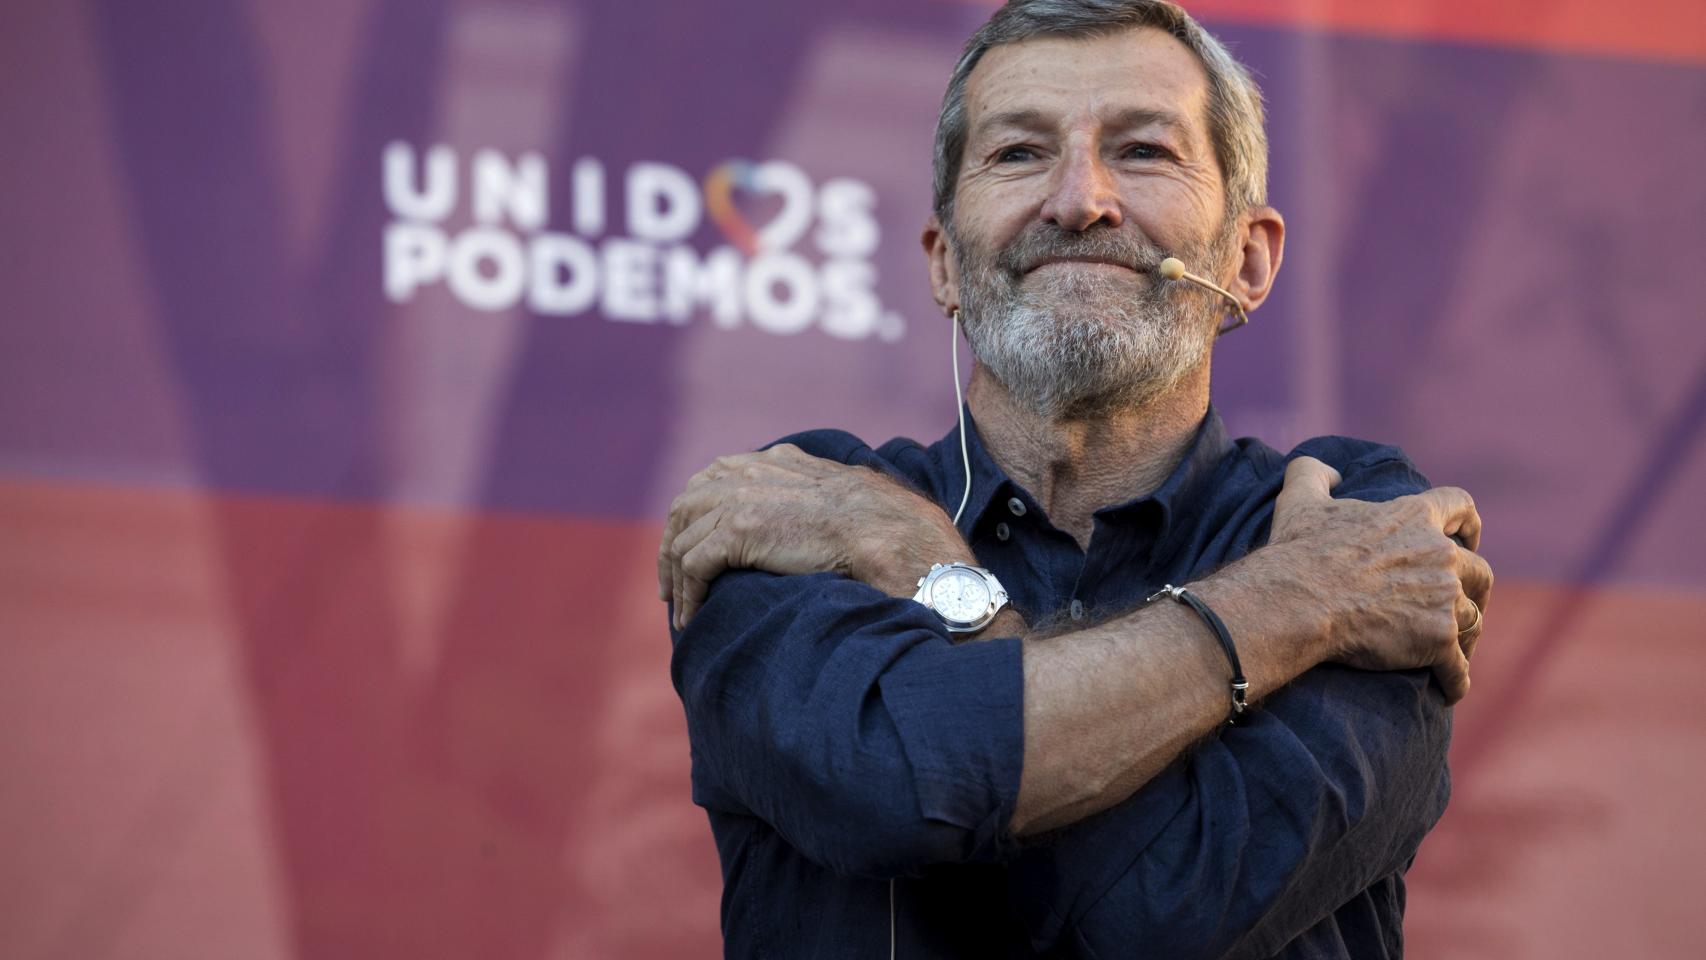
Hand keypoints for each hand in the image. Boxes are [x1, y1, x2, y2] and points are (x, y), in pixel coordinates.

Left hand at [658, 444, 968, 628]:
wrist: (884, 529)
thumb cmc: (873, 520)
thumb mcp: (832, 488)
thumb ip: (804, 491)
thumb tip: (804, 515)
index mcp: (768, 460)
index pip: (709, 480)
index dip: (692, 516)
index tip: (689, 546)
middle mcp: (747, 474)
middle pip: (684, 508)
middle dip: (671, 547)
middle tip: (671, 586)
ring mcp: (739, 501)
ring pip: (684, 542)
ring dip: (677, 580)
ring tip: (681, 610)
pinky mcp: (739, 532)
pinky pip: (694, 566)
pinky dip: (688, 595)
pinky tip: (691, 616)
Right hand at [1268, 457, 1492, 702]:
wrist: (1299, 601)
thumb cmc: (1299, 552)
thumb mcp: (1299, 500)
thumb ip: (1313, 473)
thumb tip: (1329, 472)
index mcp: (1413, 518)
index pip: (1460, 506)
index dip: (1468, 523)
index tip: (1468, 537)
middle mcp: (1439, 555)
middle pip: (1480, 571)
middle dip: (1475, 589)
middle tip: (1463, 605)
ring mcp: (1443, 599)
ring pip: (1472, 619)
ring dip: (1465, 635)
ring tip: (1451, 651)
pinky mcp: (1438, 640)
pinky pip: (1458, 667)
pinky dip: (1456, 679)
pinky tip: (1449, 688)